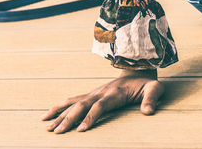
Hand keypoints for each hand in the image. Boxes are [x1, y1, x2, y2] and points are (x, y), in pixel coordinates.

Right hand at [42, 69, 163, 132]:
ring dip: (59, 113)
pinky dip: (58, 107)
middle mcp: (101, 92)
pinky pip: (72, 100)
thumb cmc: (146, 83)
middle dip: (69, 119)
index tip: (81, 130)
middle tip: (57, 132)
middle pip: (82, 105)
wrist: (138, 69)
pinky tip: (47, 116)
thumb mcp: (155, 89)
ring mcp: (94, 92)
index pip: (100, 106)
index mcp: (115, 93)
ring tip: (46, 126)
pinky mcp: (90, 94)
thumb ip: (151, 99)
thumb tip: (148, 112)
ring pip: (73, 102)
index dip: (90, 117)